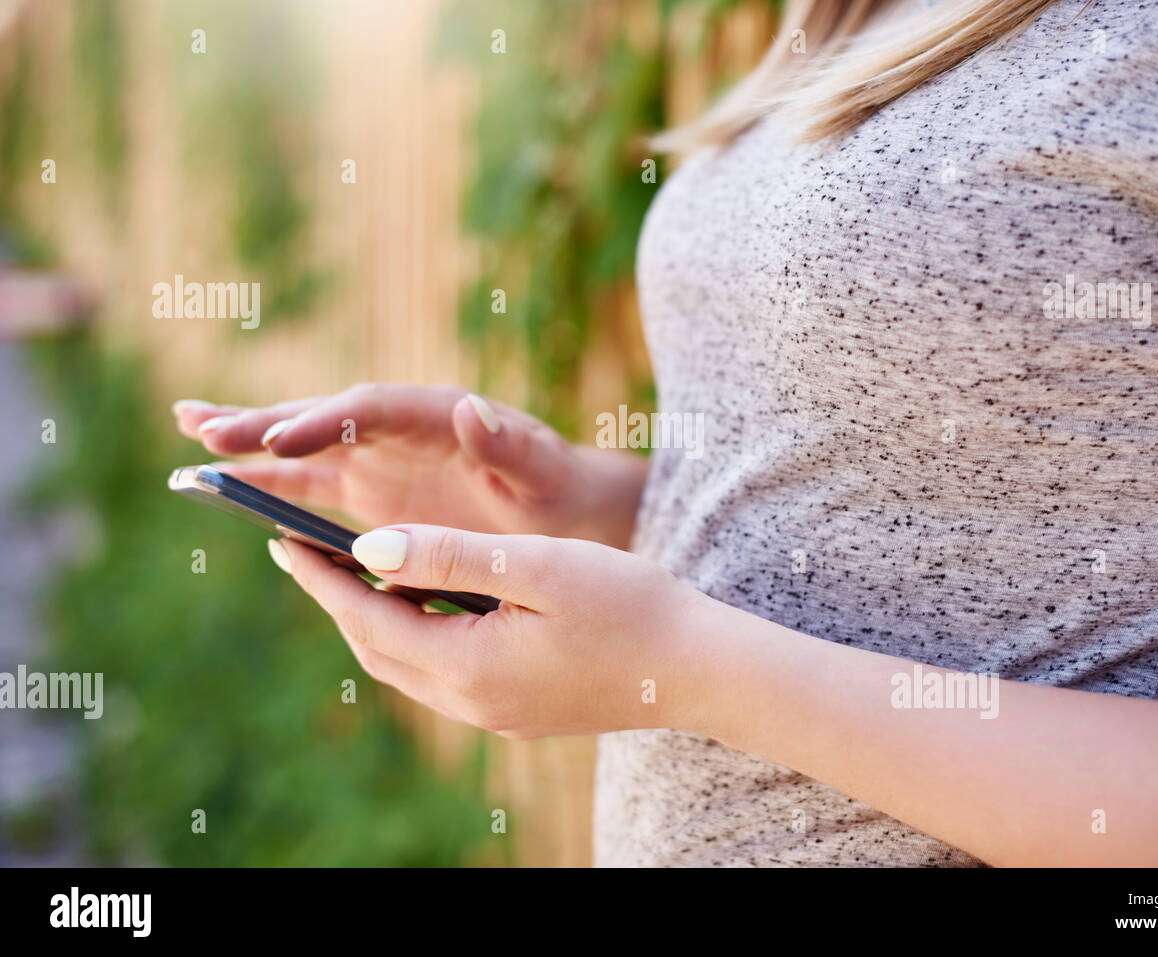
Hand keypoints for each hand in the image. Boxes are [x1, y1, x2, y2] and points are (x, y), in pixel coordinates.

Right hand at [172, 384, 645, 546]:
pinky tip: (223, 480)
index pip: (367, 410)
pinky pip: (309, 483)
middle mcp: (396, 429)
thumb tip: (473, 409)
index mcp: (434, 413)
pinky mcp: (369, 491)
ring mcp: (378, 459)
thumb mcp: (542, 468)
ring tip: (190, 433)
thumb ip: (510, 443)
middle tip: (203, 428)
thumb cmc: (557, 486)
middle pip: (321, 419)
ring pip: (302, 447)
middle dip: (264, 423)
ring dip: (249, 443)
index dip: (320, 422)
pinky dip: (267, 480)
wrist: (563, 508)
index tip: (274, 437)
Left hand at [271, 525, 714, 737]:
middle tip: (304, 551)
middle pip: (377, 648)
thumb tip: (368, 547)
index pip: (367, 616)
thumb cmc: (629, 605)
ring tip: (356, 570)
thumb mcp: (537, 565)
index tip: (280, 539)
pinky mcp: (518, 712)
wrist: (698, 671)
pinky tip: (427, 605)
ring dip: (376, 619)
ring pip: (408, 664)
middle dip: (337, 599)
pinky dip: (418, 635)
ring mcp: (495, 714)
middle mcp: (471, 702)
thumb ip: (449, 556)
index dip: (320, 577)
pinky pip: (443, 674)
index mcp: (469, 665)